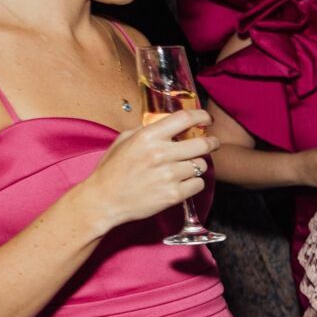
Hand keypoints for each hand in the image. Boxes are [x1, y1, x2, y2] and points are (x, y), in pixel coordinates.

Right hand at [80, 110, 219, 233]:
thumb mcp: (124, 141)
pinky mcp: (174, 194)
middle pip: (202, 144)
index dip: (201, 116)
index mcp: (148, 137)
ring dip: (197, 165)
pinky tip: (183, 182)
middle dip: (211, 143)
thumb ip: (148, 131)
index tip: (207, 119)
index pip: (184, 118)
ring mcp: (169, 175)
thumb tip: (170, 124)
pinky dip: (194, 183)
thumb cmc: (112, 170)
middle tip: (212, 143)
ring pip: (202, 165)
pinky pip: (199, 184)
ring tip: (186, 167)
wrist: (104, 200)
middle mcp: (160, 154)